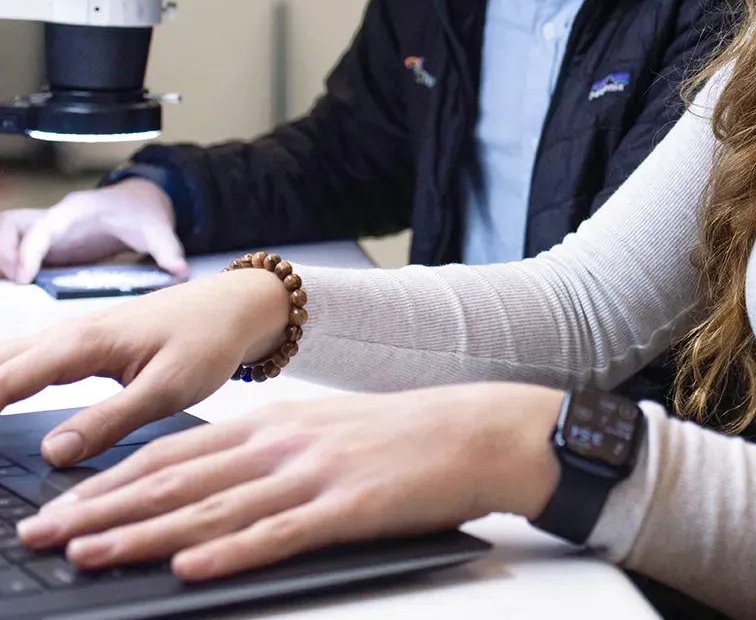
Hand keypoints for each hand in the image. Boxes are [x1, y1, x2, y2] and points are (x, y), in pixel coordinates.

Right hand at [0, 179, 187, 283]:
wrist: (137, 203)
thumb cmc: (141, 212)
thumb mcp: (156, 227)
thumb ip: (167, 248)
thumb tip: (179, 270)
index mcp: (78, 208)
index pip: (44, 226)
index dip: (30, 250)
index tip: (25, 277)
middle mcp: (55, 216)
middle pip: (11, 224)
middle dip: (5, 251)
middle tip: (15, 283)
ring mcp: (45, 229)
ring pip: (7, 234)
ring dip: (3, 259)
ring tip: (12, 289)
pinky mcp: (43, 245)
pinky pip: (13, 251)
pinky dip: (8, 266)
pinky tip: (16, 290)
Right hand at [0, 269, 289, 464]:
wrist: (238, 305)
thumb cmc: (209, 341)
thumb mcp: (169, 388)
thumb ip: (109, 421)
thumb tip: (51, 453)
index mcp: (80, 344)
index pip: (0, 382)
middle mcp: (65, 334)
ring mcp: (67, 334)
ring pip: (1, 359)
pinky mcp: (76, 343)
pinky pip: (17, 359)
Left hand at [17, 384, 564, 579]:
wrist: (477, 430)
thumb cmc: (402, 437)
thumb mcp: (325, 430)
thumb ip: (266, 453)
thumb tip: (203, 487)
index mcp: (275, 422)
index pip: (173, 453)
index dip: (110, 481)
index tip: (58, 504)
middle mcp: (284, 442)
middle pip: (178, 480)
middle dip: (103, 509)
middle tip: (41, 533)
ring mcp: (314, 474)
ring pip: (214, 509)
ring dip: (145, 534)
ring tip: (89, 553)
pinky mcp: (348, 508)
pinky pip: (279, 534)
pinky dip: (230, 552)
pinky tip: (189, 568)